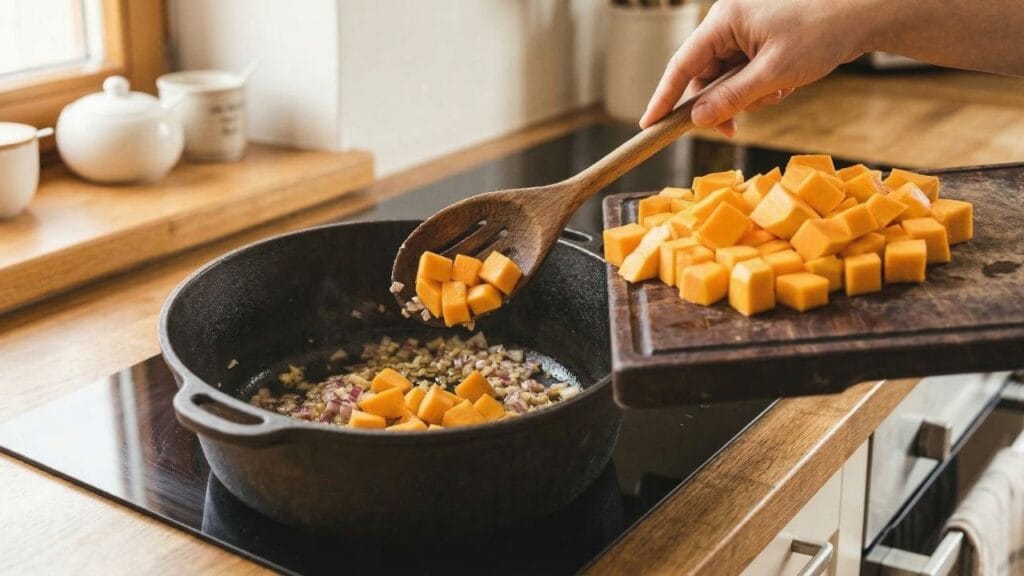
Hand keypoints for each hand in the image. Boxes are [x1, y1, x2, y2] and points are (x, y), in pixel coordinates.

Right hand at [639, 0, 867, 132]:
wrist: (865, 12)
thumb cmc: (821, 32)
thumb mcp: (773, 73)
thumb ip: (732, 98)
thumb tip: (699, 119)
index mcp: (725, 19)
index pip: (682, 63)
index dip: (663, 96)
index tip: (649, 123)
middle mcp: (730, 22)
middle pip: (705, 74)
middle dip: (719, 103)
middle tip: (730, 129)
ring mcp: (748, 30)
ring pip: (727, 77)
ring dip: (745, 97)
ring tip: (776, 94)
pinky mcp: (763, 40)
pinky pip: (747, 72)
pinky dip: (760, 87)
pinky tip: (784, 86)